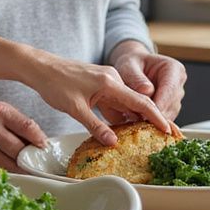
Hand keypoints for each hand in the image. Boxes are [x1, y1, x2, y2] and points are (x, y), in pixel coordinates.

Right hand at [0, 98, 48, 171]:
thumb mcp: (0, 110)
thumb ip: (21, 124)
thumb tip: (42, 144)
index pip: (27, 128)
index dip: (39, 141)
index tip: (44, 148)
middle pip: (19, 152)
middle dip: (28, 159)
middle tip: (33, 162)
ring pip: (8, 166)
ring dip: (16, 169)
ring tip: (17, 165)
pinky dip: (0, 172)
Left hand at [21, 49, 170, 146]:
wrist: (40, 67)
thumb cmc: (54, 83)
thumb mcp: (75, 108)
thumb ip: (95, 126)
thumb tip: (113, 142)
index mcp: (110, 82)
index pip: (141, 101)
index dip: (157, 117)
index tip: (169, 130)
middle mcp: (112, 79)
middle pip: (139, 101)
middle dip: (152, 119)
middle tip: (166, 136)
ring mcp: (106, 81)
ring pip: (127, 103)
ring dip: (136, 118)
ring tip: (149, 137)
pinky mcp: (99, 85)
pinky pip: (116, 102)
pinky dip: (122, 114)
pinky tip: (125, 129)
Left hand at [108, 41, 186, 121]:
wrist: (132, 68)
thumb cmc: (131, 64)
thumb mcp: (128, 66)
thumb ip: (136, 78)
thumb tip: (147, 92)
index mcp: (173, 68)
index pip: (169, 89)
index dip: (159, 104)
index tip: (146, 115)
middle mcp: (178, 83)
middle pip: (171, 104)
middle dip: (155, 114)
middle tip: (138, 121)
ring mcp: (175, 97)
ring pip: (169, 114)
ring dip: (154, 120)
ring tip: (136, 122)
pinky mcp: (170, 108)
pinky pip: (164, 119)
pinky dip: (152, 122)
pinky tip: (139, 123)